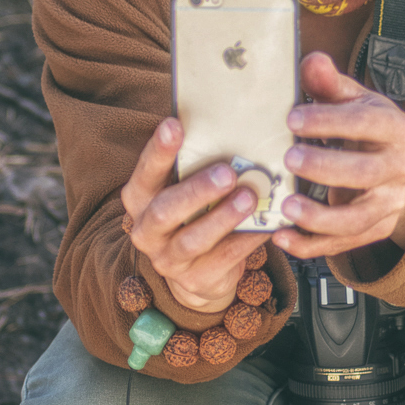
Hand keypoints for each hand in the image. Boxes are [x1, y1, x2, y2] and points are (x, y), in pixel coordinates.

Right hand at [121, 120, 256, 311]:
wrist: (197, 272)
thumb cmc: (194, 216)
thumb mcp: (187, 192)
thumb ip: (196, 169)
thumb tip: (233, 132)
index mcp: (140, 200)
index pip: (145, 173)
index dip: (159, 151)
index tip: (174, 124)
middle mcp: (146, 231)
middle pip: (164, 211)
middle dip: (196, 191)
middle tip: (227, 173)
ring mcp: (168, 259)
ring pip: (191, 240)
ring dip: (222, 218)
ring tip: (248, 198)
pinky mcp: (194, 280)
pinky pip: (222, 260)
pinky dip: (245, 241)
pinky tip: (264, 227)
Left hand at [273, 51, 404, 260]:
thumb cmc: (374, 132)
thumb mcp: (359, 103)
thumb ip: (331, 85)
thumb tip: (312, 61)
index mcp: (393, 129)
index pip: (365, 124)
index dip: (330, 121)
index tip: (293, 118)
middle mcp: (395, 168)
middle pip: (364, 172)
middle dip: (325, 168)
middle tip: (288, 159)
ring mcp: (387, 204)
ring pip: (357, 218)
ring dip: (320, 217)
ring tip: (286, 208)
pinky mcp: (374, 230)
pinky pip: (343, 244)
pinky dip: (311, 245)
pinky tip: (283, 237)